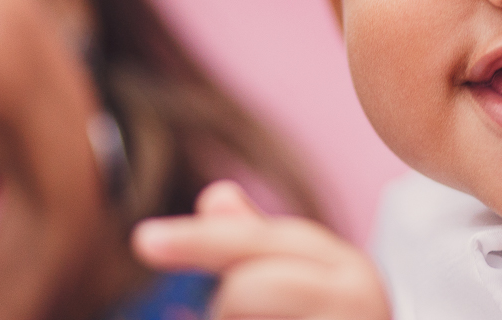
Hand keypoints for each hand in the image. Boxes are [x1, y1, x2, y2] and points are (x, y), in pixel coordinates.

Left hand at [133, 180, 390, 319]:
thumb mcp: (306, 283)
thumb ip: (259, 245)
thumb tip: (215, 194)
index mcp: (347, 269)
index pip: (259, 244)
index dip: (199, 239)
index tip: (142, 239)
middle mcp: (358, 299)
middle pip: (244, 291)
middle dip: (226, 310)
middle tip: (238, 313)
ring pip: (238, 310)